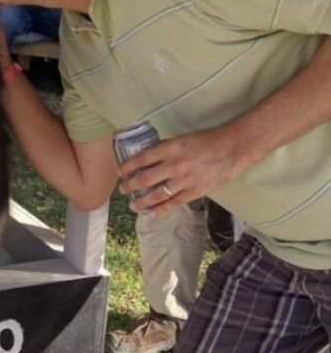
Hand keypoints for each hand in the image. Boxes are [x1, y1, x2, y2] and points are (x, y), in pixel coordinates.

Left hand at [118, 126, 244, 214]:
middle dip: (130, 186)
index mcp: (171, 148)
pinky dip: (160, 209)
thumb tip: (149, 157)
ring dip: (142, 201)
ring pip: (156, 194)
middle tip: (123, 189)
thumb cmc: (209, 141)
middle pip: (145, 178)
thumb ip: (166, 149)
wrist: (233, 148)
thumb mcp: (183, 139)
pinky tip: (151, 213)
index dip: (128, 167)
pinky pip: (173, 203)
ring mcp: (184, 180)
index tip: (120, 172)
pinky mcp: (194, 192)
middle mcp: (175, 164)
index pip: (142, 159)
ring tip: (133, 205)